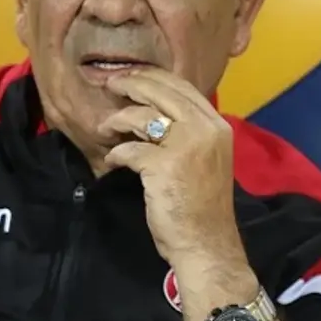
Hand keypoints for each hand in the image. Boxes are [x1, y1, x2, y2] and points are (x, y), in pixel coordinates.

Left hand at [99, 68, 245, 267]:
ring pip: (142, 116)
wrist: (207, 244)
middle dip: (130, 84)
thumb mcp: (204, 158)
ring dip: (117, 120)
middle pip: (160, 92)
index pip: (181, 87)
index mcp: (217, 125)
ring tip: (104, 129)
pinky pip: (130, 149)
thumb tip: (152, 111)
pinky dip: (117, 153)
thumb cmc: (202, 206)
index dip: (151, 77)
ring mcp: (186, 146)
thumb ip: (187, 132)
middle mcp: (205, 129)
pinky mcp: (164, 166)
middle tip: (109, 84)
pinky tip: (112, 159)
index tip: (130, 76)